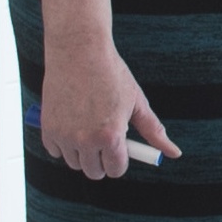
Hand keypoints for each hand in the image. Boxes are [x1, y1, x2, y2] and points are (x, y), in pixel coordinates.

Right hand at [33, 38, 178, 179]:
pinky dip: (62, 143)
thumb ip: (154, 132)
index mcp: (111, 135)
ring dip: (82, 152)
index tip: (119, 146)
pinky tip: (71, 123)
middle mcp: (85, 139)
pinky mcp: (47, 128)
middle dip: (101, 159)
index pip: (116, 170)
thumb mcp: (136, 102)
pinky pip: (55, 151)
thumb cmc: (111, 74)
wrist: (79, 50)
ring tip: (88, 125)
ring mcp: (64, 135)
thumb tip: (173, 153)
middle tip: (103, 136)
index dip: (120, 159)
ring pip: (74, 163)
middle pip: (94, 172)